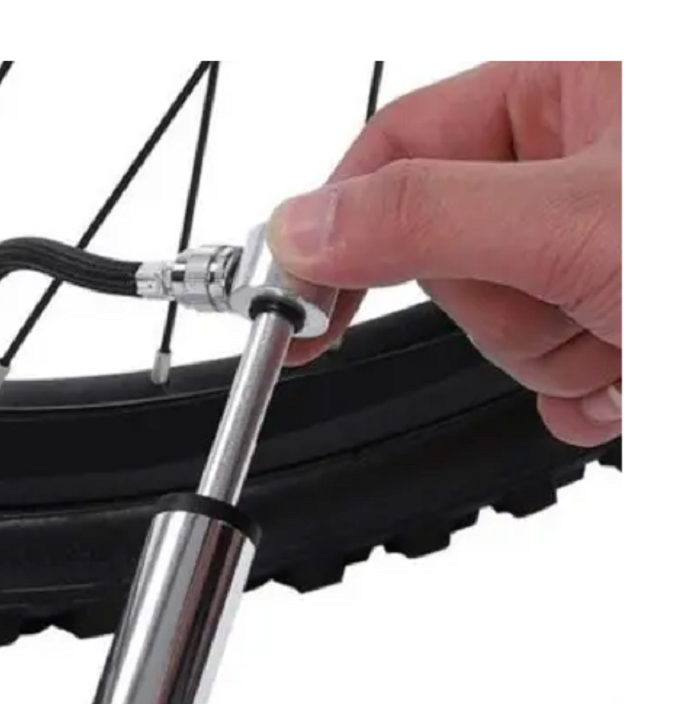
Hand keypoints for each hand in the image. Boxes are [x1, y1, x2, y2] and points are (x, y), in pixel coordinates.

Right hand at [269, 61, 620, 447]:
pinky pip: (547, 372)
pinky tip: (632, 370)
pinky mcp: (607, 316)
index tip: (295, 300)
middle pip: (445, 255)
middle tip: (576, 299)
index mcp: (561, 91)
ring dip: (555, 353)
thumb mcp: (573, 220)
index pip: (398, 145)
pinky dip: (585, 388)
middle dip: (505, 307)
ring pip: (497, 324)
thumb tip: (303, 229)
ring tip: (624, 333)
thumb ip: (427, 219)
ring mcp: (588, 248)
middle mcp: (571, 166)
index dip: (341, 225)